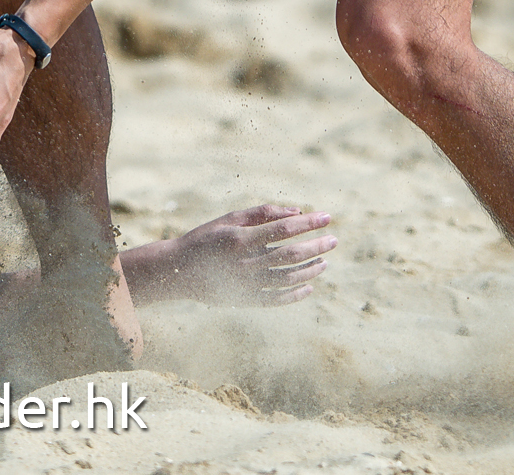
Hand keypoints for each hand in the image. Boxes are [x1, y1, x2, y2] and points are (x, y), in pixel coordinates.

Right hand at [122, 206, 336, 307]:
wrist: (180, 271)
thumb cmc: (207, 238)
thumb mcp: (231, 219)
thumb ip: (263, 213)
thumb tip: (296, 212)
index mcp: (241, 239)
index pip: (284, 229)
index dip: (308, 222)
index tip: (327, 217)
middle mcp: (246, 263)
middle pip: (292, 254)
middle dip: (317, 246)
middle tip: (333, 240)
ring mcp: (248, 284)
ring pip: (290, 278)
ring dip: (311, 270)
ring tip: (324, 262)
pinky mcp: (247, 300)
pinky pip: (279, 300)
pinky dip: (297, 294)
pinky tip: (309, 286)